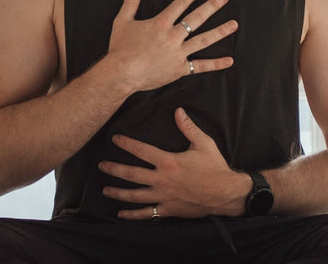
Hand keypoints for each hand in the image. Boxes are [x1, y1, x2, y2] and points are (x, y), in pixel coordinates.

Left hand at [98, 107, 249, 218]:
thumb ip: (188, 127)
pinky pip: (147, 213)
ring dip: (118, 192)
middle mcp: (162, 179)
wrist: (226, 193)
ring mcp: (164, 196)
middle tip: (101, 166)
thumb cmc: (215, 167)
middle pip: (132, 174)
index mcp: (168, 161)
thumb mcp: (204, 143)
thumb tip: (178, 111)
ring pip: (135, 195)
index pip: (141, 150)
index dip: (126, 143)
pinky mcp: (168, 209)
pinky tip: (121, 214)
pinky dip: (132, 215)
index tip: (115, 139)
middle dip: (114, 169)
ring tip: (105, 190)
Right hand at [107, 0, 237, 92]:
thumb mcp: (122, 21)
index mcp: (160, 24)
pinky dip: (215, 64)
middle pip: (197, 18)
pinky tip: (229, 60)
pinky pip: (200, 66)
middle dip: (212, 6)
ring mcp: (178, 53)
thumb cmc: (120, 48)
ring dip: (220, 31)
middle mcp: (172, 36)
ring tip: (234, 24)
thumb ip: (131, 2)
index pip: (180, 4)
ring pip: (203, 40)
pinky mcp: (179, 69)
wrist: (121, 74)